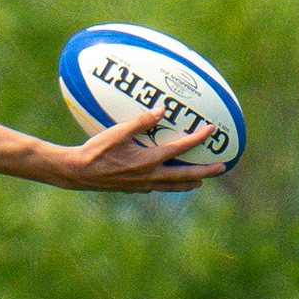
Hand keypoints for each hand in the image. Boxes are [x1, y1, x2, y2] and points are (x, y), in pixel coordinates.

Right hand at [56, 110, 227, 191]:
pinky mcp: (131, 188)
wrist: (76, 172)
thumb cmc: (95, 150)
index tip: (211, 130)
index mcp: (149, 160)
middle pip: (184, 175)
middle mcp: (149, 176)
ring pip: (172, 186)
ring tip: (199, 182)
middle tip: (221, 167)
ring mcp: (141, 185)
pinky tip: (165, 182)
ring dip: (188, 182)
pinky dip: (167, 185)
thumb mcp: (117, 132)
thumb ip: (141, 121)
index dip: (198, 139)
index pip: (181, 148)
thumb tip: (161, 110)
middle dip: (204, 171)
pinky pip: (156, 188)